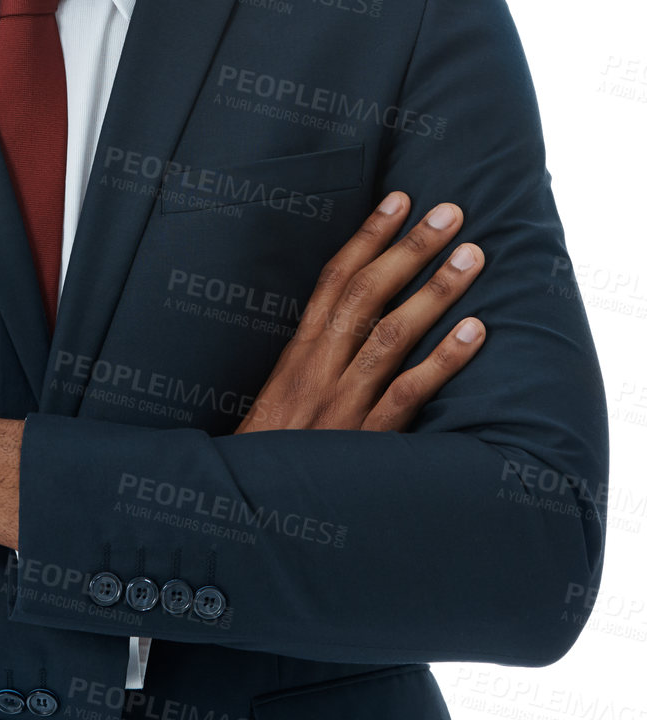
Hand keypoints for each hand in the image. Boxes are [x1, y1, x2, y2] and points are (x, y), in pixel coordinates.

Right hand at [234, 192, 485, 433]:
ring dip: (433, 291)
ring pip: (390, 335)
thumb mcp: (278, 401)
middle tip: (450, 212)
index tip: (398, 201)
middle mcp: (317, 370)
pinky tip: (475, 333)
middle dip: (409, 248)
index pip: (333, 281)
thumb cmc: (268, 458)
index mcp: (295, 356)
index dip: (367, 237)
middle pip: (366, 295)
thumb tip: (347, 327)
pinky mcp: (364, 443)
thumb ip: (312, 365)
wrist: (244, 519)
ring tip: (471, 256)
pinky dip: (443, 362)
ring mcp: (341, 405)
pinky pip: (407, 394)